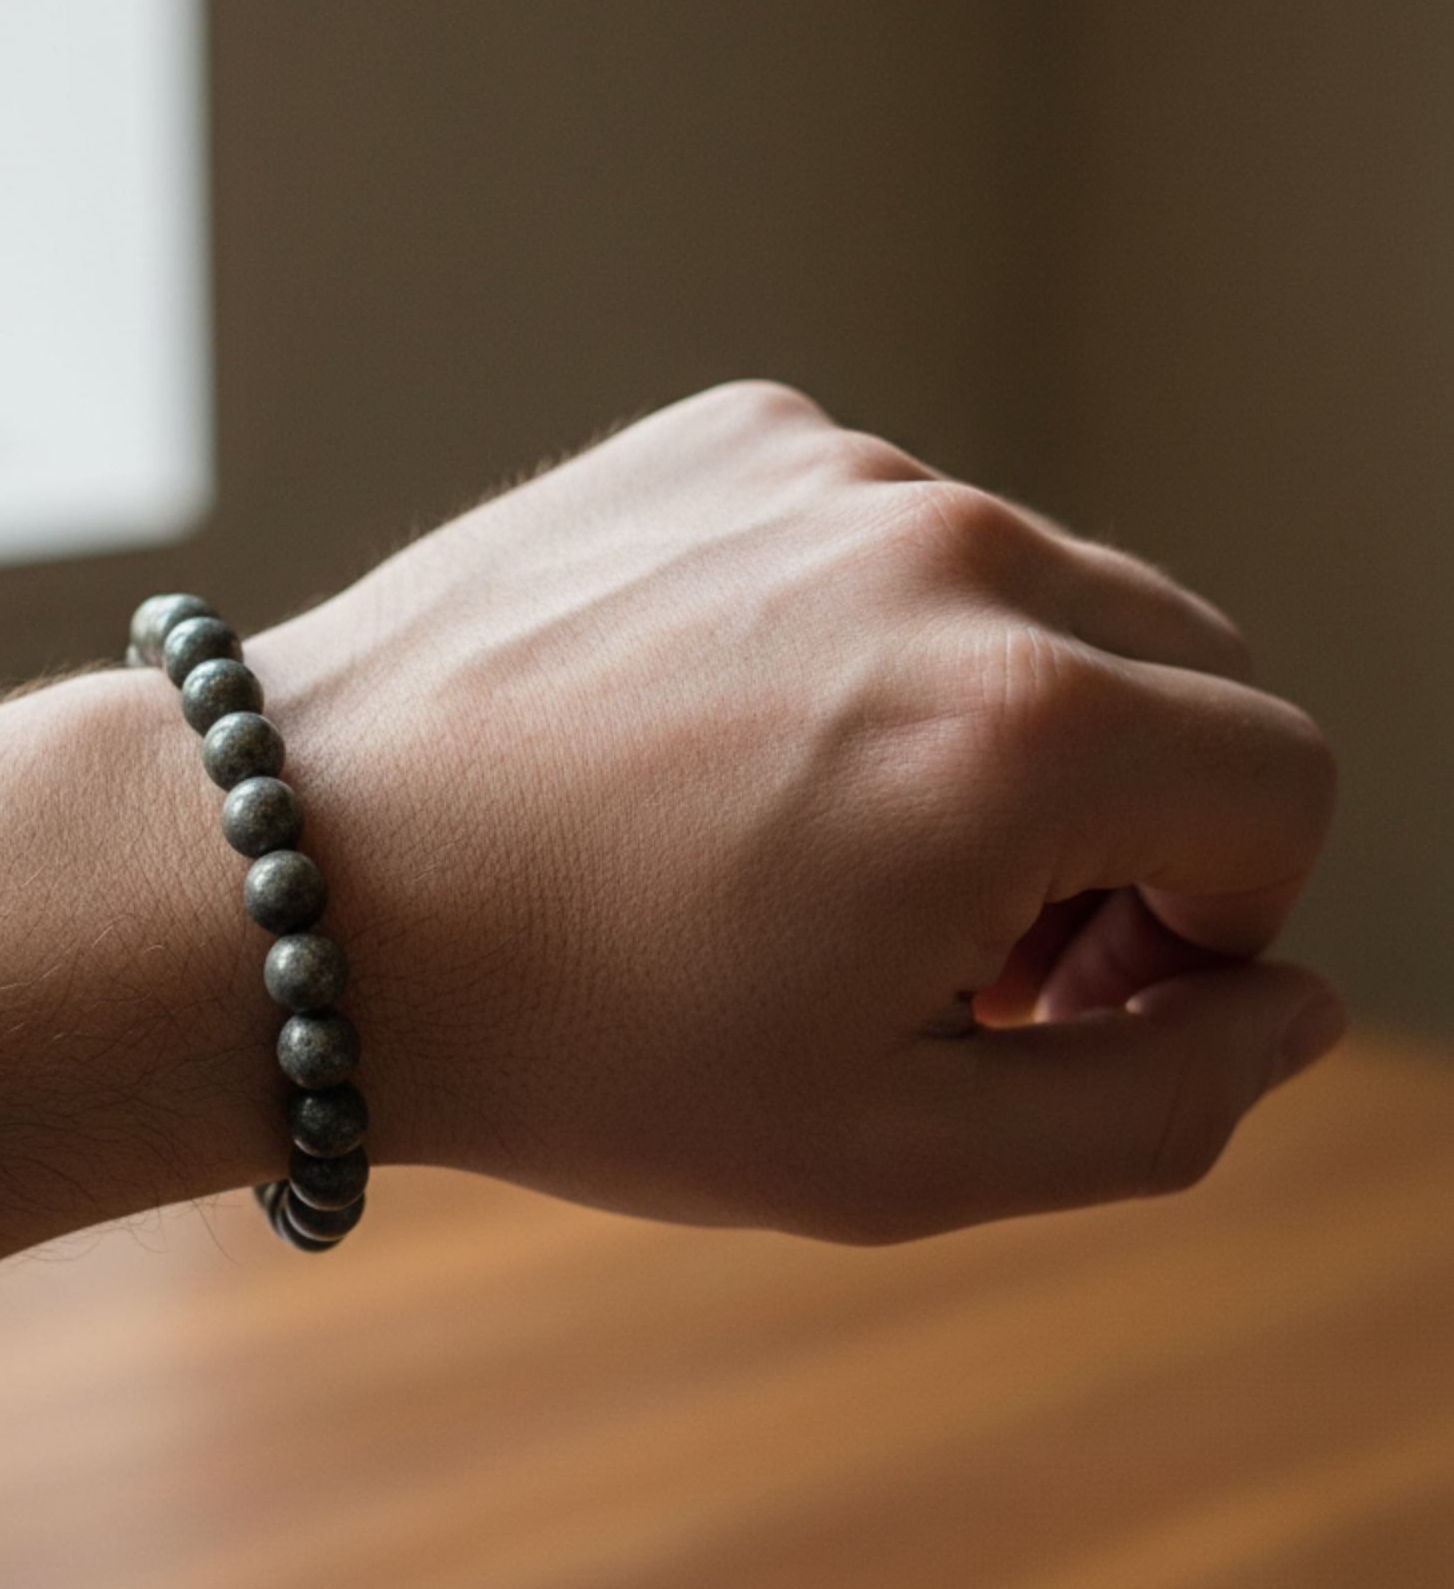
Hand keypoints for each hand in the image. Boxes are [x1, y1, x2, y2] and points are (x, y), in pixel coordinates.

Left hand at [250, 382, 1341, 1238]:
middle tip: (953, 941)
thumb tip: (1289, 1003)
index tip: (1064, 993)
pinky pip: (885, 531)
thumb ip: (1155, 1103)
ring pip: (1035, 591)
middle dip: (1126, 820)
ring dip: (993, 721)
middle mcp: (946, 545)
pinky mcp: (720, 435)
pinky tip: (721, 738)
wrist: (299, 889)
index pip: (1283, 784)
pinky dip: (863, 632)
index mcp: (1021, 722)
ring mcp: (822, 466)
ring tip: (816, 843)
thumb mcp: (888, 1154)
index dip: (1210, 921)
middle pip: (1187, 666)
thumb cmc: (572, 1040)